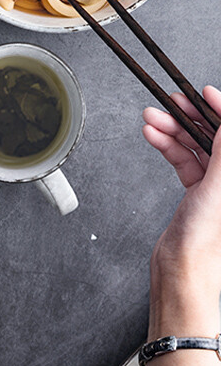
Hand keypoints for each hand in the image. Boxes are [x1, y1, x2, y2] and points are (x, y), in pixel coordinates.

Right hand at [142, 85, 220, 331]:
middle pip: (217, 138)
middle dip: (191, 118)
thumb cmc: (208, 241)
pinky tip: (153, 136)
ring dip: (172, 130)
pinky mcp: (199, 194)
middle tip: (171, 102)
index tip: (205, 93)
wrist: (184, 272)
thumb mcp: (219, 185)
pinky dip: (166, 146)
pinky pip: (183, 161)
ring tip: (151, 118)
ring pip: (197, 146)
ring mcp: (219, 187)